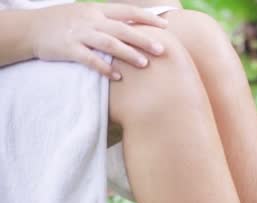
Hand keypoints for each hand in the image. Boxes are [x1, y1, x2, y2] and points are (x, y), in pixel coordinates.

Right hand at [30, 3, 167, 79]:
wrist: (30, 28)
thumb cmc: (64, 23)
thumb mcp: (86, 15)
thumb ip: (107, 21)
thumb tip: (134, 27)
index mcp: (97, 11)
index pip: (127, 11)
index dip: (147, 17)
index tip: (165, 26)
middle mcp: (90, 20)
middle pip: (122, 29)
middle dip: (143, 39)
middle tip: (162, 49)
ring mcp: (79, 34)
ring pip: (108, 43)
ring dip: (128, 54)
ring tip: (144, 64)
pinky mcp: (68, 48)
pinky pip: (89, 59)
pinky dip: (104, 67)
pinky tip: (117, 76)